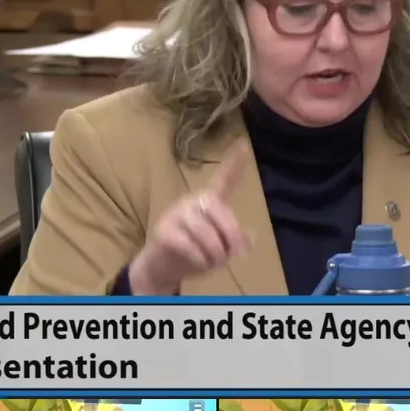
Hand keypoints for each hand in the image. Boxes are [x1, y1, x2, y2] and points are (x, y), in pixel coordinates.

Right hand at [129, 144, 252, 294]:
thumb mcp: (220, 248)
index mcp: (208, 203)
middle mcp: (192, 202)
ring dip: (215, 254)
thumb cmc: (193, 253)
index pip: (223, 180)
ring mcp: (176, 214)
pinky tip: (199, 263)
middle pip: (219, 210)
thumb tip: (249, 236)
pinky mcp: (163, 230)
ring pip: (205, 232)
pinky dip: (200, 260)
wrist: (160, 268)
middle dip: (231, 235)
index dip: (234, 163)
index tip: (244, 143)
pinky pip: (189, 245)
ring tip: (213, 263)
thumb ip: (235, 238)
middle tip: (235, 255)